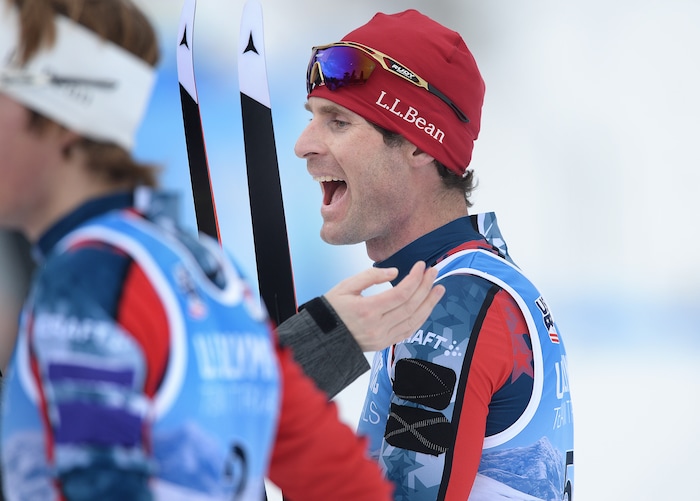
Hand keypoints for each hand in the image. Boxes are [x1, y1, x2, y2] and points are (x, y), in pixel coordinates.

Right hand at [323, 261, 444, 351]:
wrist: (323, 337)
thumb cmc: (332, 309)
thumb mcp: (346, 286)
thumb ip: (370, 277)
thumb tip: (395, 272)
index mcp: (367, 310)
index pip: (401, 293)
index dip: (415, 278)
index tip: (421, 265)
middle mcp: (377, 326)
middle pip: (411, 305)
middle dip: (425, 287)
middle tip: (434, 271)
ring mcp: (382, 338)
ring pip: (413, 320)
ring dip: (429, 303)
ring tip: (438, 288)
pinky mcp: (384, 344)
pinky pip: (408, 331)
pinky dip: (420, 318)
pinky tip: (427, 307)